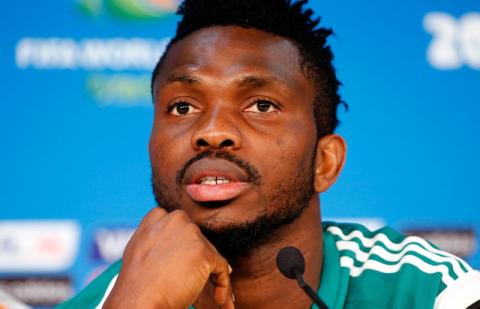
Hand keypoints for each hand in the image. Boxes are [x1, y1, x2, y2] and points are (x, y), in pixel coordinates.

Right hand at [103, 208, 233, 308]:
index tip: (183, 266)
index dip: (184, 247)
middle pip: (197, 239)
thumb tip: (178, 245)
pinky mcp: (204, 253)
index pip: (180, 226)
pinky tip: (220, 300)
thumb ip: (157, 238)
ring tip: (211, 295)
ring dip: (210, 274)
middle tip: (195, 280)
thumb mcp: (140, 248)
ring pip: (210, 253)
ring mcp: (191, 234)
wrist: (138, 300)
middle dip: (198, 259)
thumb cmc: (136, 283)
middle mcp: (175, 219)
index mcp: (157, 216)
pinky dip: (223, 285)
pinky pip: (221, 268)